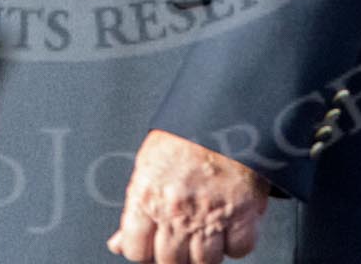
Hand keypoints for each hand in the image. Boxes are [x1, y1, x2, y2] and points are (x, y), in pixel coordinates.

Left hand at [107, 130, 268, 263]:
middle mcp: (176, 210)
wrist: (227, 111)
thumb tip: (118, 243)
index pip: (136, 251)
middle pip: (171, 263)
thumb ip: (135, 209)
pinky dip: (237, 242)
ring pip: (205, 262)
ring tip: (207, 231)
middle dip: (177, 254)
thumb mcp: (149, 164)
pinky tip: (230, 225)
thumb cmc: (187, 133)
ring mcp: (209, 215)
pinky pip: (239, 249)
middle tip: (183, 236)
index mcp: (147, 196)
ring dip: (207, 252)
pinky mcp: (242, 214)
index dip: (146, 251)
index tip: (154, 245)